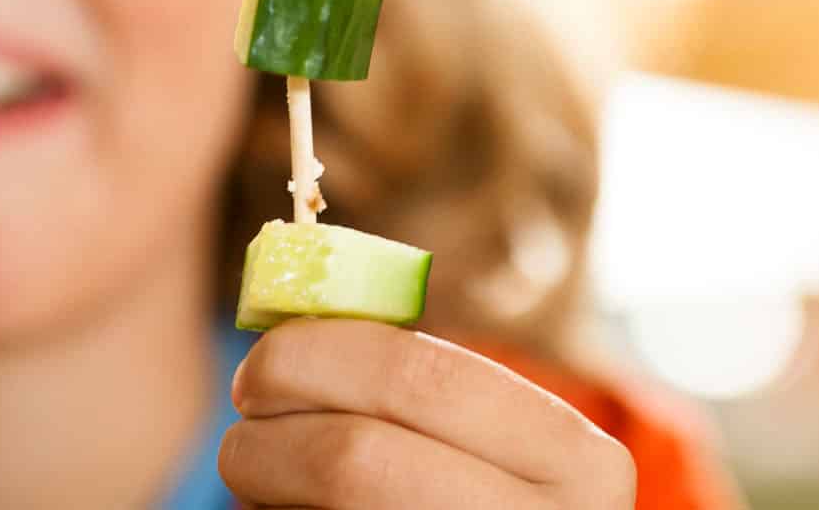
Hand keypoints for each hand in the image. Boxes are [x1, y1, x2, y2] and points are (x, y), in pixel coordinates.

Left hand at [220, 319, 636, 508]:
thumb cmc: (490, 503)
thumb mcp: (497, 445)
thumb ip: (424, 388)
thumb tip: (287, 327)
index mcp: (577, 458)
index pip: (418, 374)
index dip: (316, 357)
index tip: (261, 363)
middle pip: (355, 459)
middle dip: (268, 437)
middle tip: (240, 430)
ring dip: (264, 491)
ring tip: (260, 483)